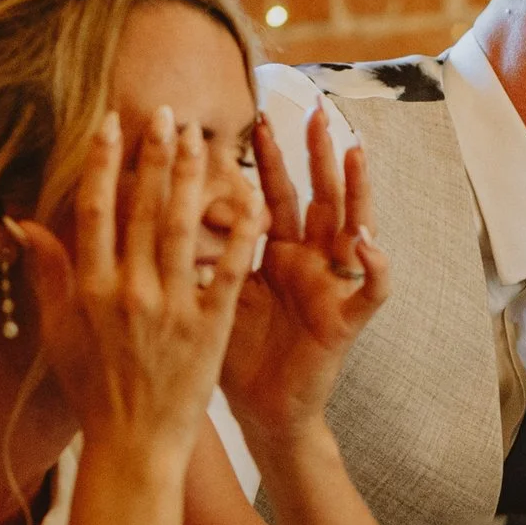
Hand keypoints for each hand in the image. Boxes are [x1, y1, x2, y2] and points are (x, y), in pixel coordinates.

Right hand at [11, 107, 261, 472]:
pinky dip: (240, 232)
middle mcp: (128, 291)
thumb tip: (20, 219)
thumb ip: (47, 272)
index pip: (95, 209)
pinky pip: (228, 269)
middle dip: (155, 155)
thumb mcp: (59, 330)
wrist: (134, 443)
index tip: (112, 123)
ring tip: (200, 138)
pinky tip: (251, 196)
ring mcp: (171, 307)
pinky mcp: (209, 326)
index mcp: (89, 288)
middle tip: (167, 113)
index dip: (103, 161)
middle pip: (143, 208)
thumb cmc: (94, 387)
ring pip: (184, 227)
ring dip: (192, 177)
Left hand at [221, 106, 389, 445]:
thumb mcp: (209, 299)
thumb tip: (150, 217)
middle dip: (317, 155)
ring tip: (356, 152)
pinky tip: (367, 242)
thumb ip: (191, 258)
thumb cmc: (234, 358)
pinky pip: (371, 290)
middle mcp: (309, 263)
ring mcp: (332, 287)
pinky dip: (375, 266)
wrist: (263, 412)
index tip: (259, 121)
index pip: (274, 195)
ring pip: (354, 228)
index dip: (269, 159)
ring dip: (358, 190)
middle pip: (317, 198)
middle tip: (315, 112)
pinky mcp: (346, 319)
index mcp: (275, 254)